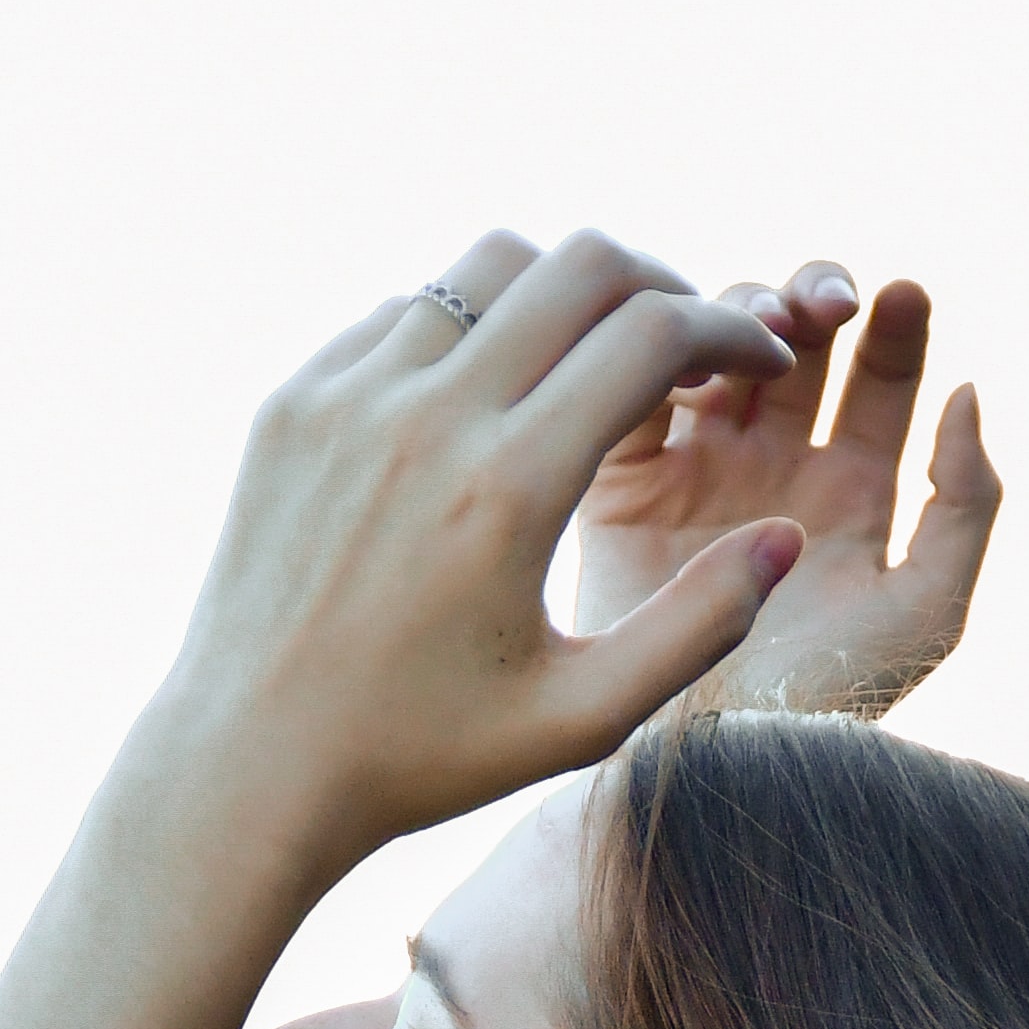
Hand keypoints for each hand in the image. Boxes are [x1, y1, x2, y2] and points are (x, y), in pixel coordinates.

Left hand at [136, 231, 799, 878]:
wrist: (245, 765)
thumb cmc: (423, 755)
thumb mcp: (582, 718)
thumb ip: (699, 626)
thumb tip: (783, 538)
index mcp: (507, 487)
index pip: (650, 332)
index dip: (728, 329)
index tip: (755, 361)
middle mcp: (425, 418)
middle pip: (578, 263)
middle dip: (657, 284)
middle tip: (681, 344)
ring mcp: (347, 398)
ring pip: (486, 268)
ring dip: (558, 297)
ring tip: (584, 366)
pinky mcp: (293, 403)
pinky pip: (403, 314)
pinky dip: (467, 331)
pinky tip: (487, 404)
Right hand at [573, 263, 998, 717]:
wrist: (701, 763)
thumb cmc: (825, 703)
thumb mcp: (926, 611)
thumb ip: (965, 504)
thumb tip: (967, 390)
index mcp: (853, 492)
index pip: (880, 379)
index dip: (895, 328)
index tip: (901, 296)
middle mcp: (774, 469)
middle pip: (796, 346)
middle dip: (813, 301)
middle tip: (824, 307)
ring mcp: (696, 471)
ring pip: (715, 350)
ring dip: (740, 315)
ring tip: (762, 333)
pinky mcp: (621, 486)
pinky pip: (637, 395)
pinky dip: (656, 355)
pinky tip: (687, 356)